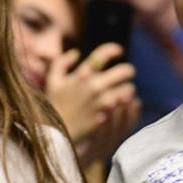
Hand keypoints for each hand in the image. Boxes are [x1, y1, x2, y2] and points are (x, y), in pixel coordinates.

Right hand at [45, 43, 138, 164]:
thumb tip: (76, 53)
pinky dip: (127, 102)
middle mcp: (93, 85)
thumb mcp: (53, 81)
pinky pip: (126, 105)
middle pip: (124, 71)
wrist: (55, 132)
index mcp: (82, 74)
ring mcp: (101, 101)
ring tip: (126, 91)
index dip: (114, 50)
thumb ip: (62, 62)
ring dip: (128, 89)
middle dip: (128, 71)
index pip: (103, 54)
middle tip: (127, 74)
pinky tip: (124, 102)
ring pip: (128, 89)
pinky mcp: (107, 115)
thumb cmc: (55, 105)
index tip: (120, 51)